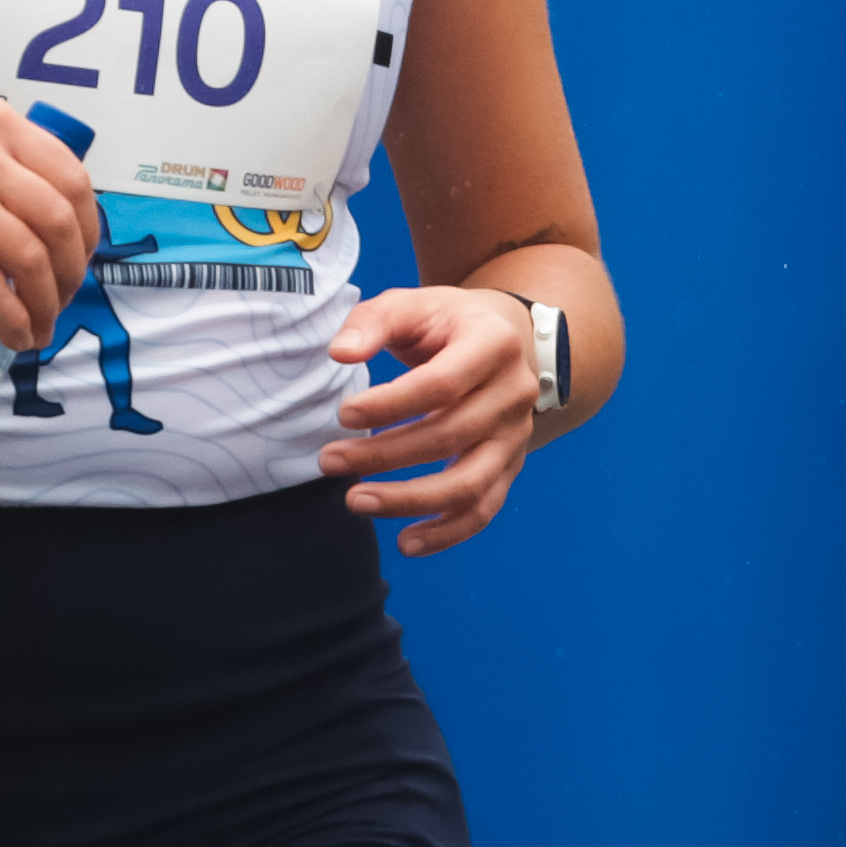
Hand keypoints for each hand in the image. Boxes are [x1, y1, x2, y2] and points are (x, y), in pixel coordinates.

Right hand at [0, 105, 99, 349]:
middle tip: (63, 300)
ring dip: (44, 303)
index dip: (89, 229)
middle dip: (71, 272)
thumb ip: (18, 177)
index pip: (72, 179)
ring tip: (41, 326)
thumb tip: (74, 238)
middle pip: (58, 220)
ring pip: (29, 257)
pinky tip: (15, 334)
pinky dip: (12, 318)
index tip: (81, 260)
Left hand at [323, 288, 534, 556]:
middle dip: (384, 454)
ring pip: (469, 483)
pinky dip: (447, 534)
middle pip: (450, 435)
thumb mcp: (412, 304)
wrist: (505, 339)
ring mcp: (516, 436)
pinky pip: (483, 509)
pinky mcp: (510, 467)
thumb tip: (340, 353)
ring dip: (410, 500)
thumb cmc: (447, 323)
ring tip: (355, 502)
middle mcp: (514, 393)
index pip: (442, 383)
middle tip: (329, 461)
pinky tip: (405, 543)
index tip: (343, 414)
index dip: (391, 404)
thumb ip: (372, 321)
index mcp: (494, 344)